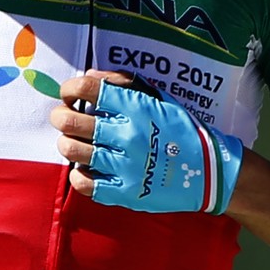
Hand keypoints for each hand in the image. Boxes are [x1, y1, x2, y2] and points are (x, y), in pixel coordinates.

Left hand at [49, 69, 242, 214]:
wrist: (209, 171)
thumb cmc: (181, 130)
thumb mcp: (159, 98)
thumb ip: (123, 84)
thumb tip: (89, 76)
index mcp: (136, 108)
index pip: (88, 89)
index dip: (70, 88)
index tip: (69, 93)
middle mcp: (127, 135)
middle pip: (72, 121)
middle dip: (60, 116)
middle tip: (62, 117)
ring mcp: (124, 166)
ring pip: (73, 151)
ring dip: (66, 143)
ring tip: (71, 142)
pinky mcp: (124, 193)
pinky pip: (85, 184)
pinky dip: (77, 174)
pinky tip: (84, 168)